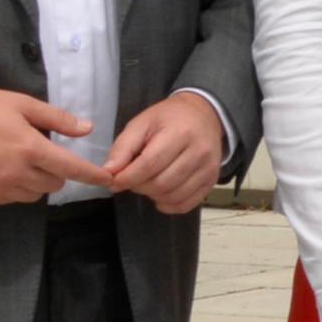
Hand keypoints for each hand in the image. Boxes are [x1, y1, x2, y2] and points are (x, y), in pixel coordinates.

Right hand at [0, 86, 112, 205]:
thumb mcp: (21, 104)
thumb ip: (57, 119)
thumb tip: (86, 129)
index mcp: (29, 148)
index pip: (71, 168)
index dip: (92, 175)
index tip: (108, 180)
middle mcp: (17, 173)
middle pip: (55, 183)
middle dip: (58, 170)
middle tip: (42, 150)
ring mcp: (0, 187)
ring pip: (37, 193)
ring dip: (39, 180)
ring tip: (24, 159)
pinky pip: (16, 198)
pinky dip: (20, 187)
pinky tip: (8, 168)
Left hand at [98, 91, 230, 214]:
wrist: (203, 115)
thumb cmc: (168, 119)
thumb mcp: (141, 123)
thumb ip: (123, 147)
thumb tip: (109, 173)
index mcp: (180, 133)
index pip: (150, 164)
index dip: (128, 177)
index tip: (114, 181)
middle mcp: (199, 152)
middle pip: (161, 183)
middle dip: (139, 186)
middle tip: (132, 179)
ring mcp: (208, 169)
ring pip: (173, 196)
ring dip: (152, 196)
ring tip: (146, 183)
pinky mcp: (212, 182)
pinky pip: (186, 205)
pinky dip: (168, 205)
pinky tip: (160, 195)